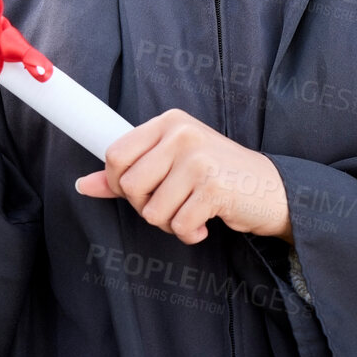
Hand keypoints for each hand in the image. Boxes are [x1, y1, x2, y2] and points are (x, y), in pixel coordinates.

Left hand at [74, 108, 292, 245]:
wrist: (272, 190)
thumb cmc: (218, 176)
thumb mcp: (171, 165)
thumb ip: (128, 173)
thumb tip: (84, 184)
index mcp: (169, 122)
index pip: (115, 154)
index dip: (119, 183)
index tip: (142, 192)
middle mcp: (182, 134)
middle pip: (130, 186)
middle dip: (146, 207)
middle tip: (173, 205)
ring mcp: (198, 159)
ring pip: (152, 211)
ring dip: (171, 223)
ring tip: (192, 212)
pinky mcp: (213, 187)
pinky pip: (179, 225)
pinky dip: (190, 234)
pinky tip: (206, 224)